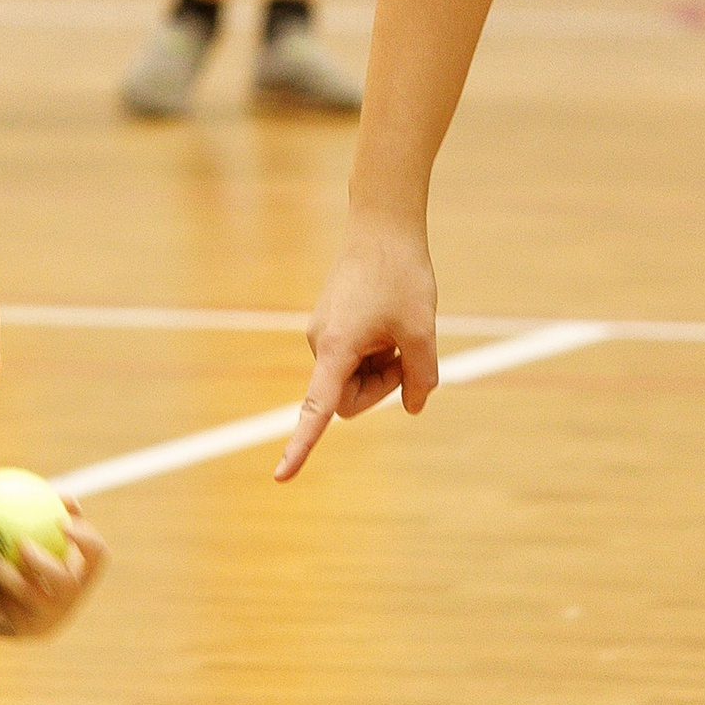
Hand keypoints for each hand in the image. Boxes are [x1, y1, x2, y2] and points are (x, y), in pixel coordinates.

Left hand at [0, 507, 108, 639]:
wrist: (4, 607)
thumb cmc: (24, 559)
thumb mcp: (35, 536)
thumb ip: (46, 515)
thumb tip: (60, 493)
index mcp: (82, 574)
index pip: (97, 555)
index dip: (87, 539)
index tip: (62, 521)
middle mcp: (71, 599)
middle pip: (64, 581)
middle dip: (44, 563)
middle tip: (22, 544)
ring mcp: (48, 617)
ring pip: (28, 594)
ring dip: (7, 573)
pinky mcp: (23, 629)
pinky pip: (4, 605)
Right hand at [279, 214, 438, 478]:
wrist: (382, 226)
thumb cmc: (401, 275)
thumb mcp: (422, 330)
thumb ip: (421, 377)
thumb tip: (414, 406)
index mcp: (335, 349)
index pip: (316, 410)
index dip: (301, 446)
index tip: (282, 478)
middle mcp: (320, 344)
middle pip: (347, 399)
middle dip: (381, 388)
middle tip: (408, 355)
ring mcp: (324, 335)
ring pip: (353, 378)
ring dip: (381, 368)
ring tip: (400, 331)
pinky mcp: (332, 325)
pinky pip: (353, 357)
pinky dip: (376, 353)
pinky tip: (391, 322)